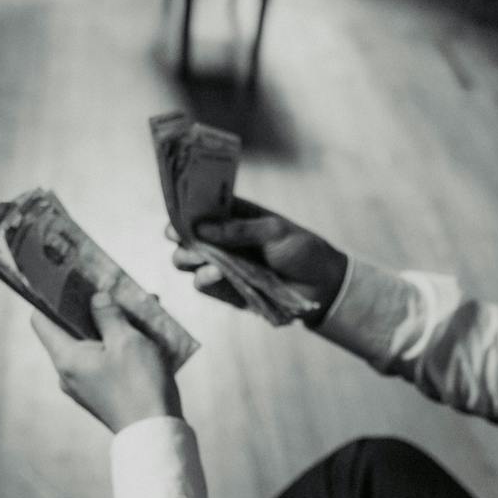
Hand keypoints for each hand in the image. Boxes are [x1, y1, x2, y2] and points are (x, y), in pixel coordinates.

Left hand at [31, 293, 181, 432]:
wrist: (155, 433)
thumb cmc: (139, 385)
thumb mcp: (126, 340)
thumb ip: (108, 314)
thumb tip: (96, 299)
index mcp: (65, 357)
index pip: (41, 318)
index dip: (48, 295)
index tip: (65, 278)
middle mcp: (67, 372)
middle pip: (68, 329)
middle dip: (90, 307)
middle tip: (110, 288)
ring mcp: (83, 385)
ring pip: (89, 344)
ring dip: (109, 325)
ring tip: (136, 309)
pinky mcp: (100, 393)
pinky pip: (102, 360)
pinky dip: (116, 344)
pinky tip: (141, 335)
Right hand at [168, 198, 347, 319]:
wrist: (320, 286)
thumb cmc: (300, 249)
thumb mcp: (274, 231)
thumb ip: (239, 229)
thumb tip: (201, 227)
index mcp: (233, 215)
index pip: (199, 208)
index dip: (184, 209)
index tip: (177, 212)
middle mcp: (221, 238)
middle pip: (184, 235)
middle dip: (178, 235)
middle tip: (182, 237)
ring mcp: (220, 264)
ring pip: (186, 261)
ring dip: (188, 257)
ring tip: (199, 256)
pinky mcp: (224, 290)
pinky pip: (202, 285)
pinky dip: (204, 278)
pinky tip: (215, 273)